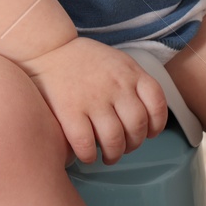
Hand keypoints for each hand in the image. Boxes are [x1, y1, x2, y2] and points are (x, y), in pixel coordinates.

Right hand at [20, 38, 166, 164]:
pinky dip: (89, 156)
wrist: (48, 49)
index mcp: (130, 72)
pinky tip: (88, 155)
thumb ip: (134, 83)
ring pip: (115, 140)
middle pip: (137, 126)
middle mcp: (116, 85)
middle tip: (125, 147)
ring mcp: (93, 98)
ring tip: (109, 156)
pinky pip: (86, 144)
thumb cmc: (85, 61)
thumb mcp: (118, 61)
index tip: (150, 133)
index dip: (157, 124)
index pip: (156, 103)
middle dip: (134, 144)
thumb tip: (148, 116)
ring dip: (114, 155)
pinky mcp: (69, 110)